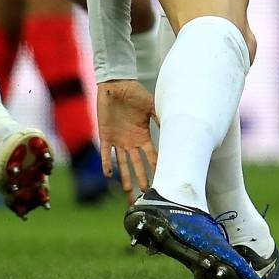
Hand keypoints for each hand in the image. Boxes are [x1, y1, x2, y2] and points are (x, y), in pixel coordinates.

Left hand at [98, 79, 156, 196]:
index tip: (162, 178)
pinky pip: (105, 153)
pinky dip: (107, 163)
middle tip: (145, 193)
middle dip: (141, 178)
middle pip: (137, 164)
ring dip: (125, 177)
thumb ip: (159, 117)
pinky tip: (109, 175)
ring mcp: (118, 140)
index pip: (151, 155)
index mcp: (143, 135)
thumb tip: (173, 126)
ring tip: (128, 192)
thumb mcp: (150, 105)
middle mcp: (131, 141)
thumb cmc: (134, 93)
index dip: (156, 166)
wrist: (115, 85)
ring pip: (122, 163)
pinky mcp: (105, 136)